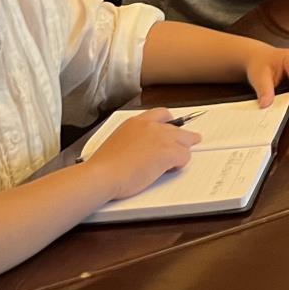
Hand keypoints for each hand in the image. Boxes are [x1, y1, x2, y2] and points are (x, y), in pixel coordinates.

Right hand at [83, 109, 198, 199]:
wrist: (102, 175)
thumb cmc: (103, 166)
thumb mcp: (117, 142)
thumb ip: (132, 139)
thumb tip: (139, 148)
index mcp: (136, 122)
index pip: (161, 114)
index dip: (169, 123)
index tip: (172, 130)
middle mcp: (151, 126)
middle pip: (177, 127)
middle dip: (181, 138)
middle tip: (185, 145)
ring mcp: (161, 138)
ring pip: (185, 140)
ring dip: (181, 151)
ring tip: (175, 162)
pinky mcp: (168, 152)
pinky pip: (185, 156)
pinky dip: (180, 164)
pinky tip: (170, 170)